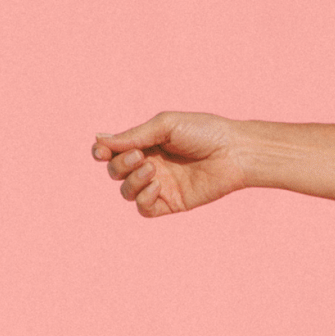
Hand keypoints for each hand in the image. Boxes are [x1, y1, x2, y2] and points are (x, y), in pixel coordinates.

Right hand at [92, 110, 248, 217]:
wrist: (234, 152)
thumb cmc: (204, 132)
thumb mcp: (165, 126)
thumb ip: (134, 136)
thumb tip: (99, 141)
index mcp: (146, 144)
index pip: (113, 152)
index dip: (101, 153)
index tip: (101, 151)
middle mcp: (150, 165)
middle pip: (116, 172)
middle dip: (120, 165)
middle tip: (140, 156)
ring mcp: (161, 185)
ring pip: (127, 191)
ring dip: (132, 181)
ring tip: (152, 170)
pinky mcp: (172, 202)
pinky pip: (145, 209)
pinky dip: (143, 198)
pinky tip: (156, 186)